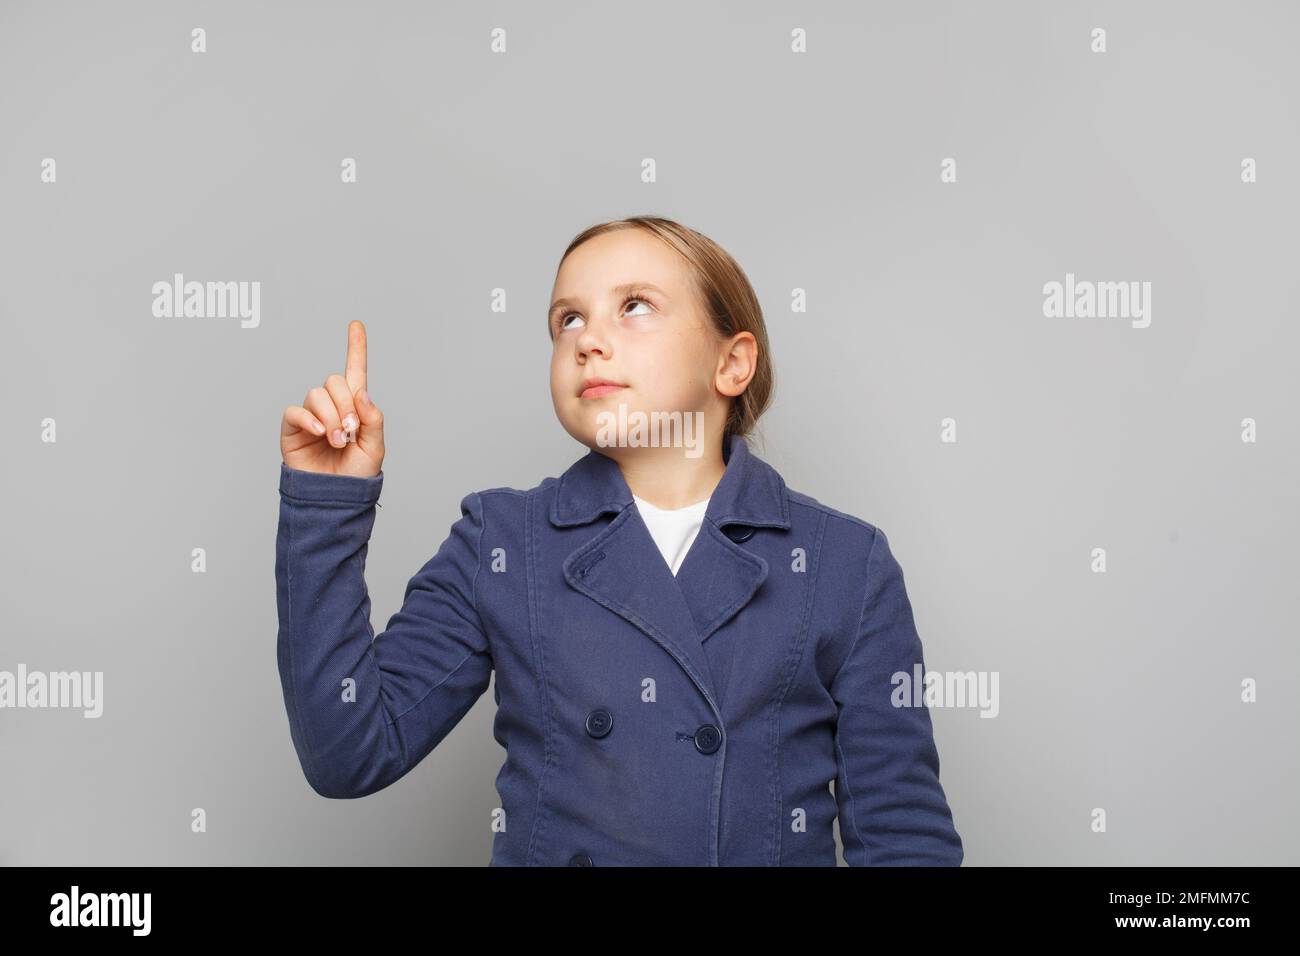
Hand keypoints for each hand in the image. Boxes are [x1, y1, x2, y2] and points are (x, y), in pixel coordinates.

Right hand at [280, 320, 384, 476]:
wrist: (335, 497)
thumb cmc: (356, 474)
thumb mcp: (375, 447)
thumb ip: (373, 419)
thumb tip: (363, 394)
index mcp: (355, 407)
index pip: (355, 372)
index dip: (356, 348)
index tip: (356, 324)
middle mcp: (331, 406)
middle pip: (335, 381)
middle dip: (346, 404)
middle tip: (351, 430)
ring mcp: (311, 415)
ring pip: (317, 394)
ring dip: (331, 416)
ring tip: (337, 440)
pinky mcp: (293, 428)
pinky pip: (296, 410)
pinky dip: (309, 420)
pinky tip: (321, 434)